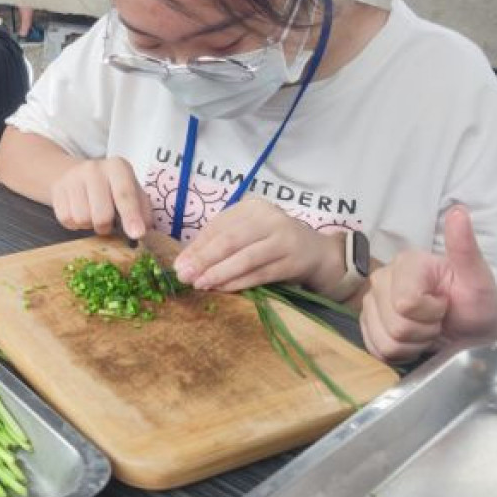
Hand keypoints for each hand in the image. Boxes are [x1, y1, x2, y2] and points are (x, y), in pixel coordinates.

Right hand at [50, 157, 150, 237]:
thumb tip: (144, 231)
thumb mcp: (131, 190)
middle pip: (101, 215)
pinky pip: (67, 220)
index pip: (125, 194)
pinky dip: (74, 224)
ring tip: (92, 214)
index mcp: (117, 166)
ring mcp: (72, 178)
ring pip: (82, 219)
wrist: (75, 174)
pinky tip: (78, 211)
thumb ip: (142, 210)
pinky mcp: (57, 189)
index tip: (137, 234)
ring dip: (89, 225)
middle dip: (106, 227)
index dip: (131, 216)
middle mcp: (93, 168)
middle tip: (107, 222)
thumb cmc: (110, 187)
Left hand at [172, 196, 343, 292]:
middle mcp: (269, 218)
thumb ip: (219, 244)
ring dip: (219, 273)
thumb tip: (184, 262)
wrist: (318, 253)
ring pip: (245, 258)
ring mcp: (284, 238)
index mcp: (252, 207)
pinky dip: (240, 282)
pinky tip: (223, 289)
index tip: (178, 265)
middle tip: (184, 276)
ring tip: (200, 284)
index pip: (217, 226)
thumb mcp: (247, 236)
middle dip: (203, 260)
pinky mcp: (294, 260)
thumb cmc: (272, 244)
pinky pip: (261, 273)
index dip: (196, 247)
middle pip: (229, 240)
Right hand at [359, 205, 496, 362]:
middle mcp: (382, 278)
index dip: (431, 313)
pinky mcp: (366, 325)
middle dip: (424, 330)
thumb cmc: (476, 304)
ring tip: (427, 330)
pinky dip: (400, 352)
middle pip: (395, 324)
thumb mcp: (477, 277)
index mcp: (406, 263)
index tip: (445, 304)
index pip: (406, 303)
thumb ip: (465, 247)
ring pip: (386, 339)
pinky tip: (413, 340)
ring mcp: (371, 302)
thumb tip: (459, 210)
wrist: (471, 331)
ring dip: (414, 342)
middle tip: (439, 320)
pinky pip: (376, 349)